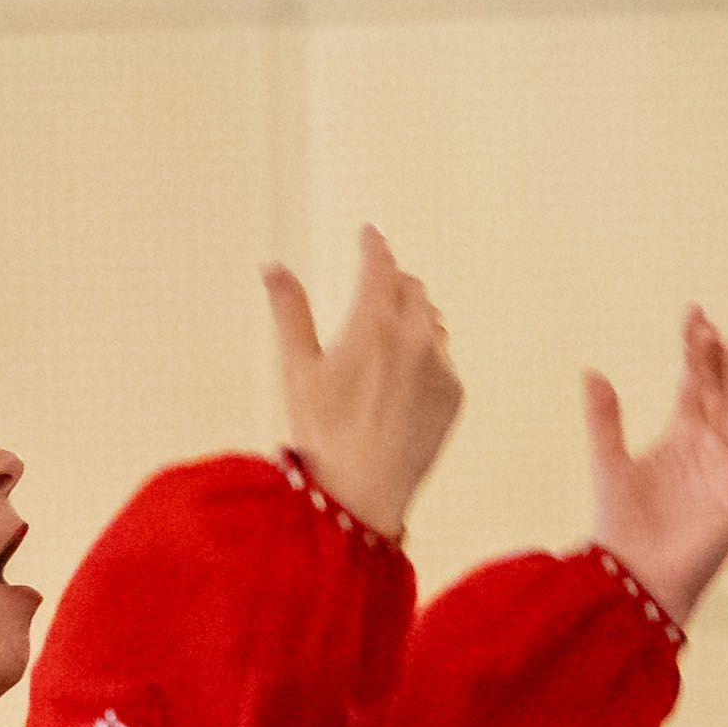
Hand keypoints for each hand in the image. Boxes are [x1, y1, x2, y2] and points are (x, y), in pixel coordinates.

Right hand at [265, 228, 462, 540]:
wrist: (364, 492)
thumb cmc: (322, 432)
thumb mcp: (298, 368)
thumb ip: (290, 311)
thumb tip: (273, 268)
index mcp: (374, 322)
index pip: (381, 264)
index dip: (373, 245)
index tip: (369, 234)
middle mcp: (416, 336)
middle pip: (411, 288)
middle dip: (392, 282)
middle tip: (375, 288)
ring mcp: (441, 365)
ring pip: (432, 320)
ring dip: (412, 316)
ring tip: (389, 333)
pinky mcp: (454, 393)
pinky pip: (444, 357)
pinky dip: (427, 354)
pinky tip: (403, 377)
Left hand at [586, 306, 727, 626]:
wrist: (635, 577)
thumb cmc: (621, 527)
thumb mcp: (609, 462)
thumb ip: (604, 419)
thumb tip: (591, 369)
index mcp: (681, 436)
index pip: (694, 382)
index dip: (695, 349)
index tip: (693, 313)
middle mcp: (709, 447)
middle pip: (721, 392)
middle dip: (717, 360)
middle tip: (710, 328)